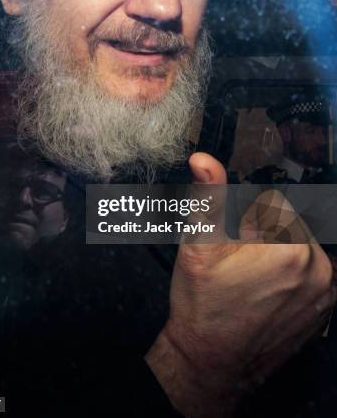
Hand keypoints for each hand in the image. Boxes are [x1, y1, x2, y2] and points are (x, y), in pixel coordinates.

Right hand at [146, 153, 334, 416]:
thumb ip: (208, 197)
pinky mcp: (326, 309)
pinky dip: (294, 272)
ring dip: (281, 252)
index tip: (236, 242)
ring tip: (252, 279)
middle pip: (292, 224)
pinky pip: (313, 271)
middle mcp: (320, 269)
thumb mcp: (199, 244)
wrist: (210, 361)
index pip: (275, 204)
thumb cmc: (203, 304)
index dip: (248, 218)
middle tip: (241, 262)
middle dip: (266, 233)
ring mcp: (327, 293)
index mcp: (291, 247)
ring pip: (303, 246)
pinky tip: (267, 290)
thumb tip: (204, 160)